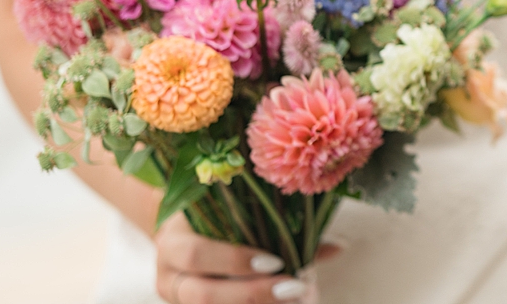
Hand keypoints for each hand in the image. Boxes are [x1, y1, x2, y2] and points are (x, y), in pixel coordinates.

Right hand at [156, 215, 336, 302]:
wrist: (181, 232)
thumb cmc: (217, 214)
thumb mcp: (237, 211)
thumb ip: (280, 225)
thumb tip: (338, 246)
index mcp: (173, 241)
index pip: (197, 254)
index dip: (235, 260)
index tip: (276, 261)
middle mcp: (168, 276)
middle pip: (202, 294)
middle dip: (250, 294)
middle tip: (295, 289)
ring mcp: (176, 299)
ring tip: (298, 300)